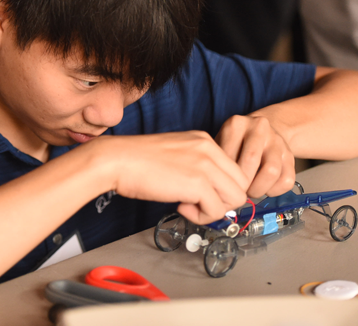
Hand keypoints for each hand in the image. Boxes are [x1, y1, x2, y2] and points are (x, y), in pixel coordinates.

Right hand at [96, 131, 248, 224]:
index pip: (234, 170)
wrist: (116, 159)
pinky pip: (216, 210)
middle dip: (222, 200)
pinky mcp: (198, 183)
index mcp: (204, 140)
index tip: (201, 194)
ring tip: (188, 205)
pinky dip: (200, 216)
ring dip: (213, 209)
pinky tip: (180, 206)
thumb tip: (207, 191)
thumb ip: (195, 167)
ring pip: (235, 198)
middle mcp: (209, 149)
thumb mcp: (174, 154)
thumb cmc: (136, 160)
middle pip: (240, 184)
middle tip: (197, 203)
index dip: (221, 188)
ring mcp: (205, 165)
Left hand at [215, 115, 294, 197]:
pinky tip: (264, 189)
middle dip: (242, 184)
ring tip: (250, 192)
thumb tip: (211, 191)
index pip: (229, 155)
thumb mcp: (219, 144)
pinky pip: (286, 180)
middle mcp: (258, 128)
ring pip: (271, 171)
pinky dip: (274, 191)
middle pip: (251, 161)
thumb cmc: (234, 143)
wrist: (261, 131)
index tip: (221, 188)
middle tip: (236, 193)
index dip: (224, 177)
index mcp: (236, 124)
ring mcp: (277, 140)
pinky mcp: (290, 155)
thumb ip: (215, 162)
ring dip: (259, 189)